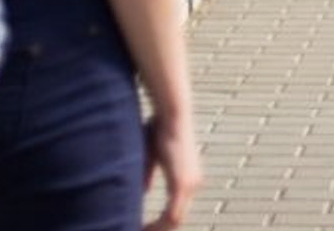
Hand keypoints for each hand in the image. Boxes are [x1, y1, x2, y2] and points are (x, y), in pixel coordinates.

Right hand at [143, 110, 202, 228]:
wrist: (172, 113)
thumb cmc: (159, 127)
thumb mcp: (151, 154)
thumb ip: (147, 174)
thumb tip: (143, 191)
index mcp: (187, 179)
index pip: (177, 211)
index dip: (160, 224)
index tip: (142, 228)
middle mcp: (192, 185)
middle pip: (176, 220)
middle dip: (157, 230)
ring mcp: (189, 185)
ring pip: (175, 221)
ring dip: (156, 230)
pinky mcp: (182, 184)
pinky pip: (172, 216)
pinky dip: (158, 226)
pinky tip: (142, 229)